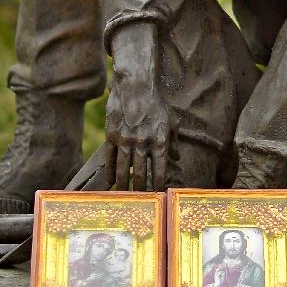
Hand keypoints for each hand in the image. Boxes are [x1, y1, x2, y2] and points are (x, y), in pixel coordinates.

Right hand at [105, 71, 169, 190]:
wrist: (136, 85)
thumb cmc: (157, 103)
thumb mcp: (171, 121)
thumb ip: (174, 142)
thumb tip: (177, 159)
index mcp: (159, 141)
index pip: (159, 170)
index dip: (158, 185)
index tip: (157, 195)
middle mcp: (142, 143)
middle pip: (140, 174)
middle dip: (140, 189)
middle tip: (139, 200)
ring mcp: (125, 139)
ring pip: (122, 169)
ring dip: (123, 185)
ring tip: (123, 196)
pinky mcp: (111, 135)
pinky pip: (109, 158)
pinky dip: (110, 172)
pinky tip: (110, 182)